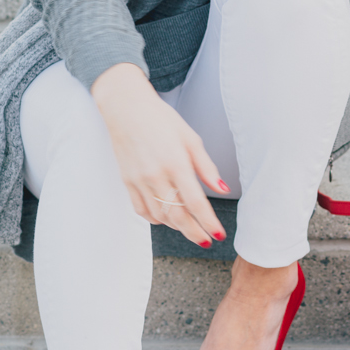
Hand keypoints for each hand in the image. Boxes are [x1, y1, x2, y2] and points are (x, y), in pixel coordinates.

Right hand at [91, 63, 228, 248]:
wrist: (126, 108)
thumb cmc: (160, 120)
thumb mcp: (190, 138)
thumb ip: (206, 166)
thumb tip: (222, 189)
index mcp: (176, 163)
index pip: (195, 203)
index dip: (208, 222)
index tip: (218, 233)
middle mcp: (156, 175)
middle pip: (177, 216)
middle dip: (195, 233)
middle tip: (206, 240)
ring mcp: (139, 180)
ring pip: (160, 217)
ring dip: (177, 227)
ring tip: (190, 228)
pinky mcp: (127, 181)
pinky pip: (141, 210)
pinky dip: (156, 219)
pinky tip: (167, 219)